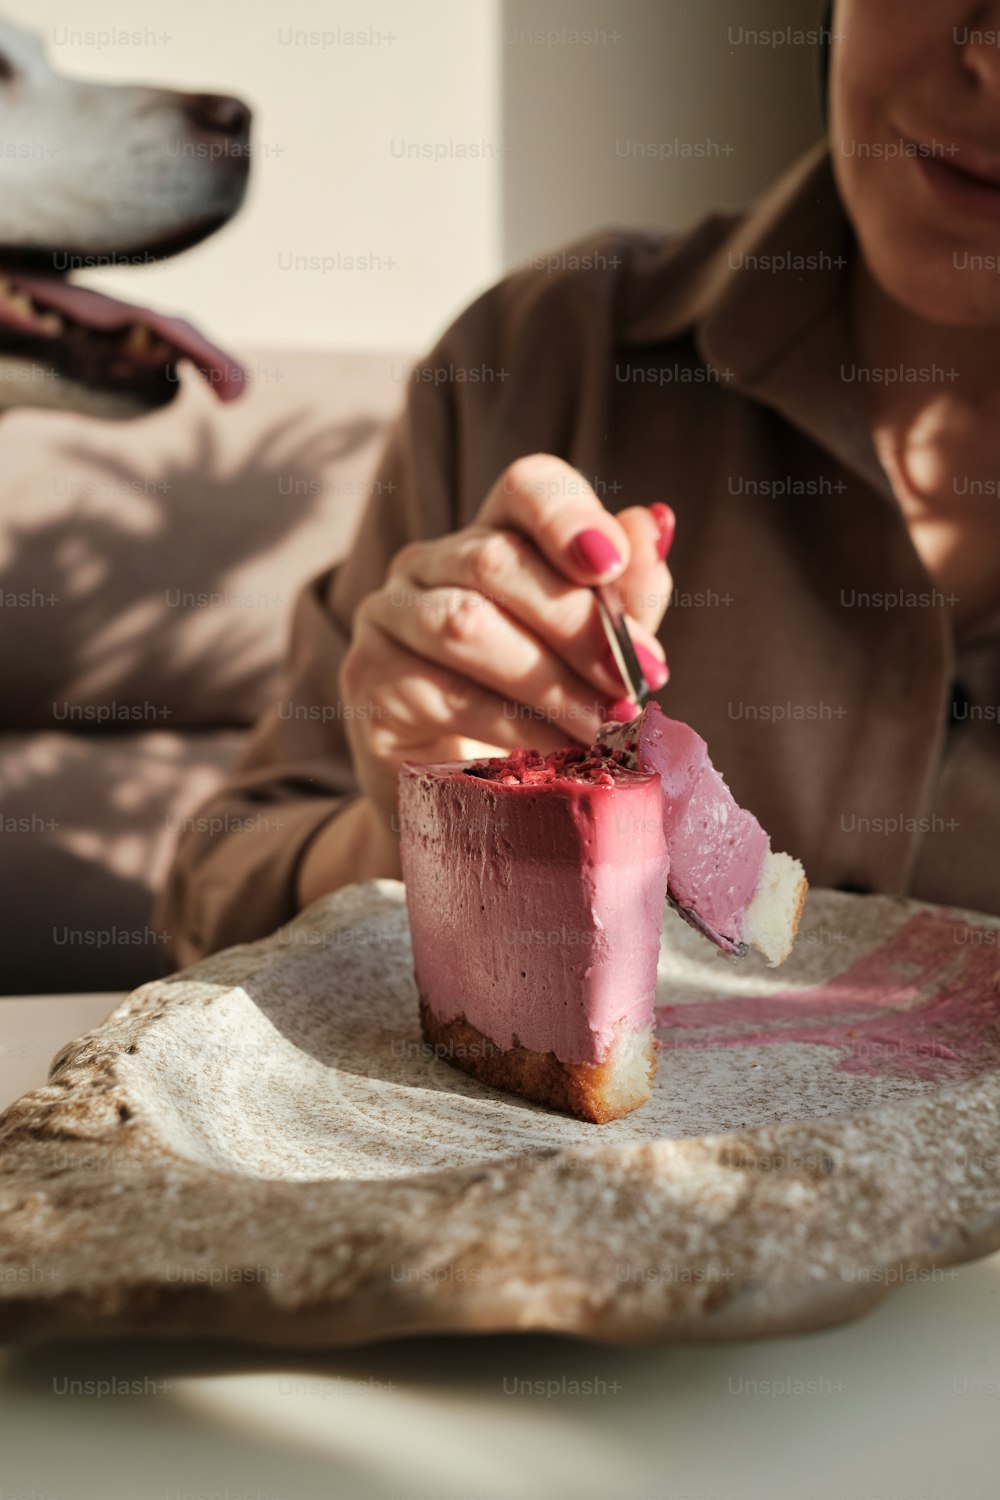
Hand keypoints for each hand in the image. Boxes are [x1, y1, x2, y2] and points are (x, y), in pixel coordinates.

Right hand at [340, 453, 674, 831]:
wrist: (462, 798)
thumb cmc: (537, 712)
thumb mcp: (594, 654)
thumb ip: (624, 596)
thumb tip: (653, 525)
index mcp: (494, 534)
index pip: (526, 487)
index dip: (567, 515)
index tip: (610, 566)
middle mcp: (429, 563)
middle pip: (496, 561)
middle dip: (576, 626)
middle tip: (632, 683)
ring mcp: (389, 619)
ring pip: (465, 626)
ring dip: (550, 682)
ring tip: (605, 725)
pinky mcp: (369, 685)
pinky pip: (443, 693)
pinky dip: (513, 725)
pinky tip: (557, 751)